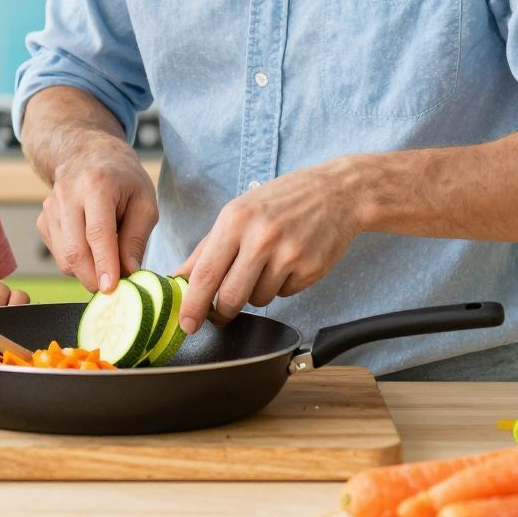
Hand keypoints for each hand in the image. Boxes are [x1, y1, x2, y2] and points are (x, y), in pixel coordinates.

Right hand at [37, 144, 157, 294]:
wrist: (89, 154)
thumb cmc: (123, 179)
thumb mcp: (144, 202)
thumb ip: (137, 239)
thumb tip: (129, 273)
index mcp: (96, 184)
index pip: (97, 232)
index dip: (104, 264)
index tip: (111, 289)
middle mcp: (67, 194)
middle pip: (75, 251)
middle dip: (95, 278)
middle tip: (117, 288)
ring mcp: (50, 207)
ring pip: (64, 258)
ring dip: (87, 272)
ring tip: (108, 262)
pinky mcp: (42, 220)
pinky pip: (58, 255)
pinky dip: (77, 263)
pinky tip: (91, 249)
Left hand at [175, 160, 361, 334]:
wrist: (337, 192)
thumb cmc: (281, 201)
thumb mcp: (238, 213)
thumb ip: (207, 248)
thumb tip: (179, 278)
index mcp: (236, 219)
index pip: (206, 273)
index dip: (193, 304)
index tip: (186, 324)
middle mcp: (262, 236)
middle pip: (231, 296)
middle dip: (223, 311)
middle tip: (222, 310)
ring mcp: (289, 254)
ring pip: (258, 300)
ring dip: (256, 292)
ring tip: (268, 264)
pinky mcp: (311, 269)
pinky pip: (284, 295)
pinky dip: (281, 285)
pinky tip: (289, 262)